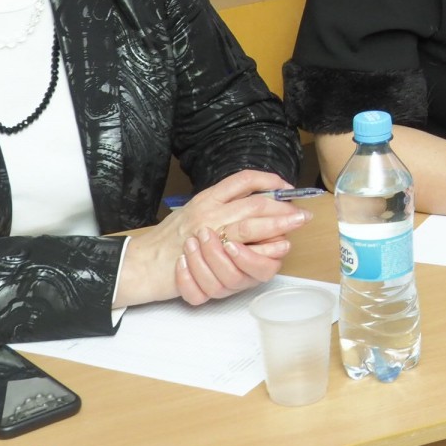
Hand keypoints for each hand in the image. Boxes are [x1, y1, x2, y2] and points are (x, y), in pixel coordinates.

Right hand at [117, 170, 310, 307]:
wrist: (141, 264)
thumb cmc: (167, 240)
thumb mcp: (192, 212)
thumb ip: (219, 206)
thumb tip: (254, 204)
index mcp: (206, 198)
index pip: (242, 180)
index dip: (269, 181)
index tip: (287, 188)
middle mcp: (208, 212)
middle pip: (253, 204)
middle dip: (282, 209)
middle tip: (303, 213)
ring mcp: (207, 236)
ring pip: (249, 228)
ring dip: (276, 228)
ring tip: (294, 228)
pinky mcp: (208, 261)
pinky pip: (239, 255)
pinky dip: (259, 252)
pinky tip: (274, 252)